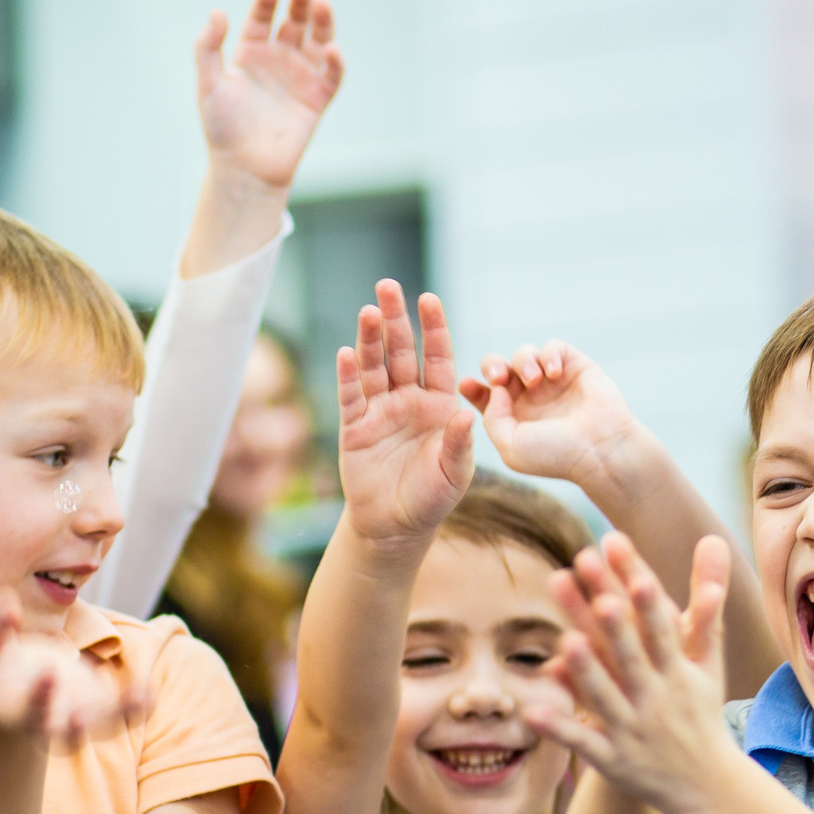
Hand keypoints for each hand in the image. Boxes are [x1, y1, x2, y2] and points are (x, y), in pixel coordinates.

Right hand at [0, 590, 149, 745]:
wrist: (2, 685)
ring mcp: (70, 716)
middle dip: (72, 729)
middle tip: (81, 719)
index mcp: (8, 708)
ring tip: (140, 699)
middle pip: (59, 735)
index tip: (49, 674)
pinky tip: (150, 694)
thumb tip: (9, 605)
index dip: (38, 698)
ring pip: (98, 725)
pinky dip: (135, 706)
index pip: (24, 711)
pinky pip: (119, 711)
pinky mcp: (93, 706)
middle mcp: (42, 721)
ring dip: (119, 715)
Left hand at [196, 0, 341, 194]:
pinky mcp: (317, 99)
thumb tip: (218, 12)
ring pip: (318, 42)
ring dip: (323, 22)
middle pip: (294, 22)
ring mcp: (299, 78)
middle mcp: (277, 60)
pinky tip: (332, 49)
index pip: (262, 18)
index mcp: (250, 53)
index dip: (267, 3)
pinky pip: (331, 76)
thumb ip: (207, 47)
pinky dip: (335, 62)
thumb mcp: (208, 83)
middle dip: (299, 3)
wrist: (244, 167)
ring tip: (322, 3)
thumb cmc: (222, 127)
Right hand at [334, 280, 474, 545]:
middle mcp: (408, 400)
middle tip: (388, 285)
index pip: (437, 357)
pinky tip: (347, 352)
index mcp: (439, 404)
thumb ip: (459, 442)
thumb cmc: (432, 498)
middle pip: (400, 351)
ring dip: (370, 339)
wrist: (396, 527)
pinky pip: (351, 396)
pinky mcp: (354, 427)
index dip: (433, 328)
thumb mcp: (454, 473)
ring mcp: (379, 411)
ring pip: (374, 366)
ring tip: (369, 310)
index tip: (429, 298)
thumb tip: (466, 413)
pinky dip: (348, 374)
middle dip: (396, 319)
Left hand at [458, 340, 650, 492]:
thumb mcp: (510, 445)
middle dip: (493, 366)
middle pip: (499, 367)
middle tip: (500, 378)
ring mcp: (553, 381)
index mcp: (513, 417)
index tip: (466, 385)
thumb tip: (497, 388)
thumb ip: (492, 417)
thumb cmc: (555, 454)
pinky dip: (549, 354)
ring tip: (536, 381)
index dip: (473, 387)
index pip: (485, 395)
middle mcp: (531, 397)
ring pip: (524, 354)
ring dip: (524, 363)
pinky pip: (554, 347)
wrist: (600, 449)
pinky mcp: (575, 367)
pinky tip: (554, 374)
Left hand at [526, 534, 735, 813]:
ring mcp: (633, 728)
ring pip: (606, 696)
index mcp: (679, 670)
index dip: (645, 594)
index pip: (660, 625)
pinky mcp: (612, 758)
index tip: (628, 561)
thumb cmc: (700, 710)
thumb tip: (713, 539)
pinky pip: (583, 742)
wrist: (706, 785)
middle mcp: (656, 697)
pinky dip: (559, 727)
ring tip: (565, 639)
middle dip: (613, 620)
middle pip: (630, 653)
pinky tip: (532, 709)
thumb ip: (706, 599)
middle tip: (591, 583)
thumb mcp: (709, 658)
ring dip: (587, 670)